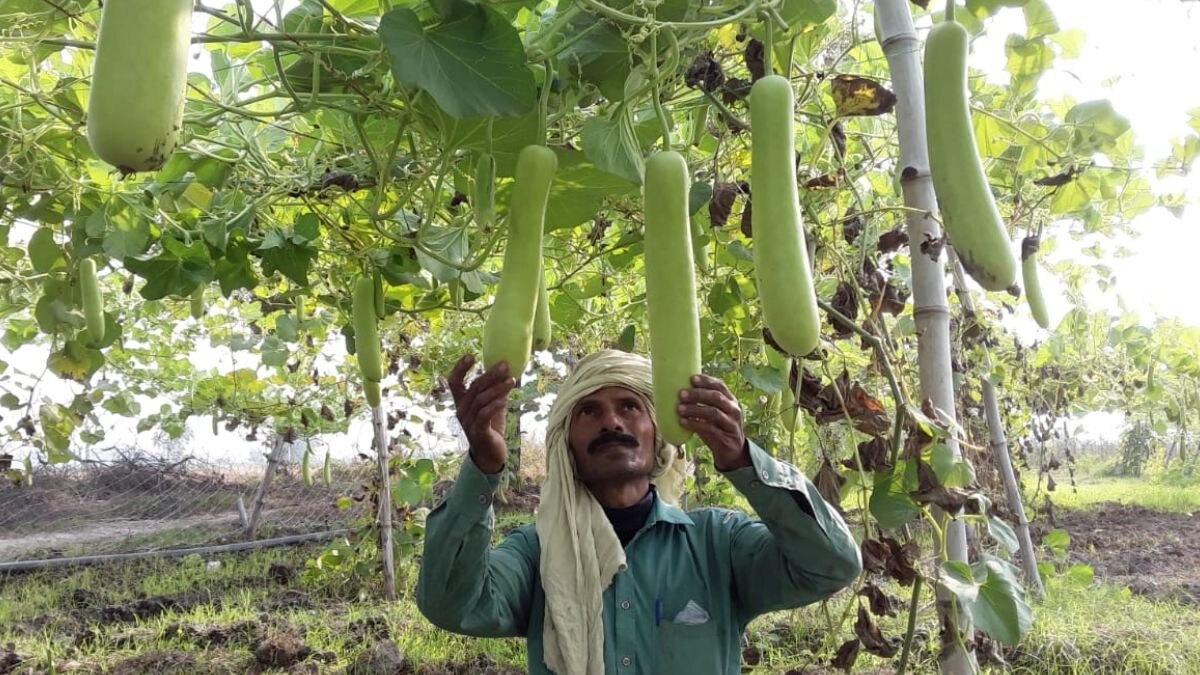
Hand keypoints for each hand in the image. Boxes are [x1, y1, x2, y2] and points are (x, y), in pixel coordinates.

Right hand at [446, 355, 515, 473]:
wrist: (490, 456)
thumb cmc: (490, 427)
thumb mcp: (494, 406)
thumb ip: (496, 391)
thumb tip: (507, 371)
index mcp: (462, 402)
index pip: (454, 382)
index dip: (460, 369)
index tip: (470, 356)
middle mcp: (462, 411)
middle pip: (474, 387)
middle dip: (490, 374)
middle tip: (505, 364)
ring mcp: (468, 422)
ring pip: (481, 400)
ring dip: (497, 388)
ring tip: (512, 381)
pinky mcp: (478, 432)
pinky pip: (484, 415)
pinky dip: (494, 405)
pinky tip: (505, 399)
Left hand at [677, 374, 749, 470]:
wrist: (732, 451)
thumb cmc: (718, 428)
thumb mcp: (714, 413)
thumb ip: (704, 403)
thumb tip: (681, 392)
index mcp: (730, 400)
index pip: (720, 385)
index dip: (706, 381)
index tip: (692, 378)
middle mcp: (733, 410)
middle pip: (716, 397)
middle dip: (698, 394)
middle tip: (681, 394)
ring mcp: (731, 424)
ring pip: (713, 413)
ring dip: (695, 409)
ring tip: (679, 409)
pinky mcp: (725, 438)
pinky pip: (709, 428)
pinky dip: (694, 424)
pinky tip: (683, 422)